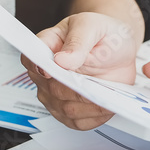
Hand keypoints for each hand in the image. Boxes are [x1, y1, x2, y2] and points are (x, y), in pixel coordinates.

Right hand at [22, 12, 139, 129]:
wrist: (118, 49)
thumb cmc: (102, 34)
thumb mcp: (92, 27)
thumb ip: (77, 41)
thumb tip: (61, 59)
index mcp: (45, 48)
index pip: (30, 60)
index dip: (40, 68)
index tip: (52, 71)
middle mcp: (46, 74)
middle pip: (52, 89)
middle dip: (76, 89)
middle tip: (96, 84)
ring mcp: (56, 95)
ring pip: (66, 109)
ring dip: (89, 105)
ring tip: (106, 93)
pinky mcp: (71, 110)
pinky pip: (78, 122)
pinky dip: (94, 117)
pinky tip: (105, 106)